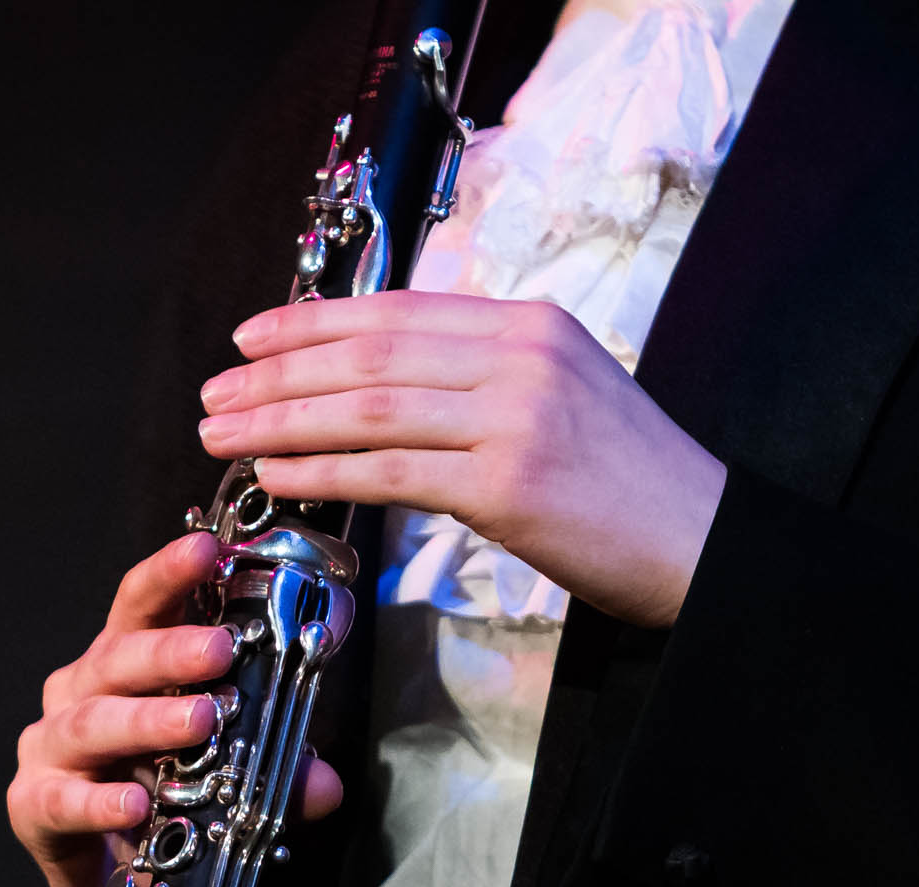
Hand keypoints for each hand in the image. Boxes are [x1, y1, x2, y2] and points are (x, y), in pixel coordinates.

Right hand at [7, 531, 344, 886]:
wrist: (115, 886)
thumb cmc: (168, 801)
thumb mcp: (232, 777)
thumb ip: (275, 771)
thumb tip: (325, 784)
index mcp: (124, 664)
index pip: (141, 605)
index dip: (171, 573)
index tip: (208, 547)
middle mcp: (80, 692)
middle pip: (118, 658)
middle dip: (171, 650)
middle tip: (222, 649)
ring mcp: (50, 748)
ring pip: (94, 722)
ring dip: (149, 720)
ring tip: (200, 721)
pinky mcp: (33, 806)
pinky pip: (63, 800)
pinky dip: (100, 802)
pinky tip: (135, 804)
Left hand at [197, 292, 726, 627]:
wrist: (704, 541)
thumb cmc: (631, 484)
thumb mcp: (564, 395)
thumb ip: (484, 377)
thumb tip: (385, 384)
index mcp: (530, 325)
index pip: (396, 312)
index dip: (310, 323)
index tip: (250, 339)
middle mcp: (520, 356)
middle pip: (369, 353)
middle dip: (277, 374)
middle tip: (215, 393)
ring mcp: (515, 417)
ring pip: (368, 407)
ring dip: (282, 421)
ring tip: (223, 435)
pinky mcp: (508, 484)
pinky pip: (390, 470)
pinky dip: (323, 471)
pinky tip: (277, 477)